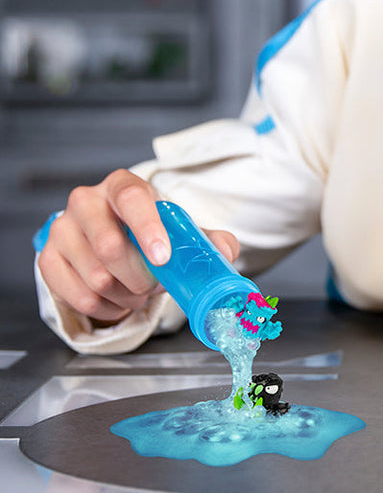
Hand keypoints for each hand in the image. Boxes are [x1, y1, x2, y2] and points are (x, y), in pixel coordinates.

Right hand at [37, 169, 239, 325]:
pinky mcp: (47, 258)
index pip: (132, 197)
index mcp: (122, 186)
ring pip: (96, 277)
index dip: (147, 228)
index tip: (162, 258)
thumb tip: (226, 251)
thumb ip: (207, 239)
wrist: (111, 242)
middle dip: (140, 277)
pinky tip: (115, 298)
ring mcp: (61, 229)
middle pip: (109, 246)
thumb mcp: (180, 231)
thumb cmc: (149, 232)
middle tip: (152, 284)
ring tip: (135, 290)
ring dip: (125, 295)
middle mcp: (86, 201)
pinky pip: (78, 296)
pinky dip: (105, 307)